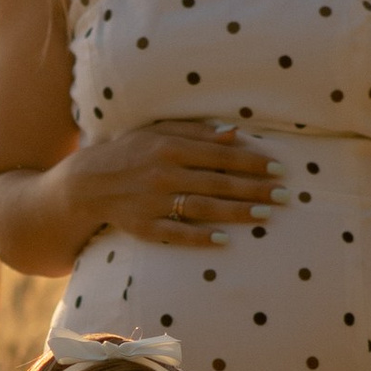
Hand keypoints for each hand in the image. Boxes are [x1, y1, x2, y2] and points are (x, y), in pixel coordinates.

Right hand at [62, 120, 280, 251]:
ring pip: (203, 207)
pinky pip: (176, 233)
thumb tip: (236, 133)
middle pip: (218, 182)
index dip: (253, 161)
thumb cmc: (129, 152)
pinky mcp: (144, 226)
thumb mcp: (157, 132)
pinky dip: (200, 236)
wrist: (85, 183)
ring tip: (266, 214)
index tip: (280, 168)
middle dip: (255, 188)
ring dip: (237, 211)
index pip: (221, 154)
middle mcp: (163, 173)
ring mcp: (153, 201)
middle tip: (285, 195)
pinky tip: (225, 239)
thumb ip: (196, 131)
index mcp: (169, 146)